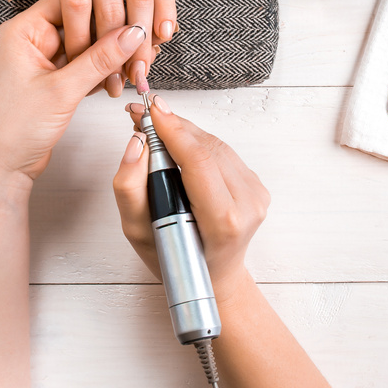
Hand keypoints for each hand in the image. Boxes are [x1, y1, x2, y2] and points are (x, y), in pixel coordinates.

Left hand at [0, 0, 147, 185]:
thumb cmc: (10, 130)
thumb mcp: (61, 90)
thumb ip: (99, 59)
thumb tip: (131, 33)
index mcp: (23, 30)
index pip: (70, 0)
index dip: (102, 7)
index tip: (132, 18)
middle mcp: (32, 40)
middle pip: (82, 24)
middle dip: (111, 39)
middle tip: (138, 49)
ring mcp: (43, 61)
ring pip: (87, 47)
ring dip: (110, 60)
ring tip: (131, 71)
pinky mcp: (53, 80)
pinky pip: (84, 67)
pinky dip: (102, 74)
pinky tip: (118, 82)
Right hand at [114, 96, 269, 304]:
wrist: (213, 277)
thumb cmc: (175, 259)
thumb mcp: (138, 232)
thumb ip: (130, 187)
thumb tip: (136, 144)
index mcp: (223, 221)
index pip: (198, 160)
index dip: (172, 130)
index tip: (149, 111)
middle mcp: (247, 205)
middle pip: (207, 147)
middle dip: (172, 126)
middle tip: (142, 115)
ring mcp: (256, 194)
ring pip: (216, 145)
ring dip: (184, 131)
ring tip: (154, 126)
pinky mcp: (256, 185)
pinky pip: (223, 153)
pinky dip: (197, 143)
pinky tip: (177, 141)